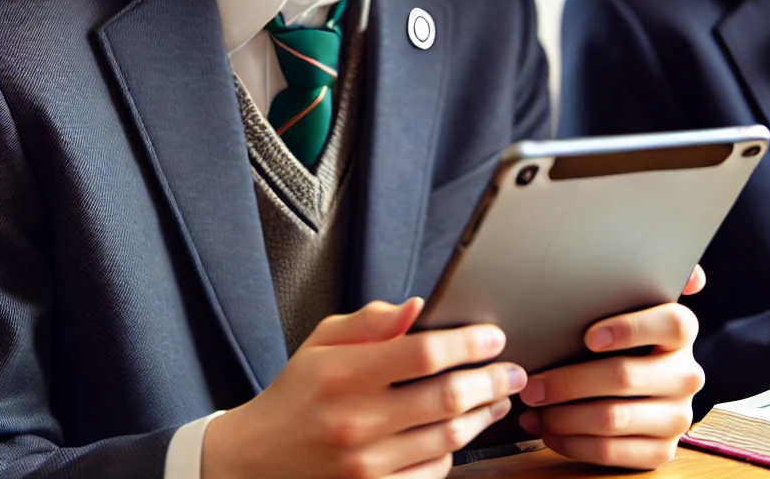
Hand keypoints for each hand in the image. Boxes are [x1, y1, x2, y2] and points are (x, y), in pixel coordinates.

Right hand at [201, 298, 524, 478]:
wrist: (256, 459)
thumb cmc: (295, 396)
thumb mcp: (320, 343)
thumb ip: (371, 322)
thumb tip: (416, 307)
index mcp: (344, 374)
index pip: (423, 353)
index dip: (469, 343)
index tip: (493, 337)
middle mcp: (357, 421)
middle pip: (447, 397)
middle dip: (492, 381)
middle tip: (513, 372)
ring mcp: (366, 464)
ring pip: (448, 438)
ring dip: (483, 416)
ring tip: (497, 399)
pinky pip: (432, 472)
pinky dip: (453, 451)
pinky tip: (460, 434)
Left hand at [517, 265, 708, 468]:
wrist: (642, 397)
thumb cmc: (620, 344)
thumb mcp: (628, 312)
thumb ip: (639, 286)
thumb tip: (693, 277)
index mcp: (682, 334)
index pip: (672, 324)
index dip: (630, 328)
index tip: (589, 336)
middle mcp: (687, 375)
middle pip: (625, 376)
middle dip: (568, 381)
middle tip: (530, 383)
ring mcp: (677, 417)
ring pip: (612, 418)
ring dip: (562, 415)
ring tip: (532, 407)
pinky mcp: (662, 451)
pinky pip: (610, 452)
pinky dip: (571, 442)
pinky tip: (548, 430)